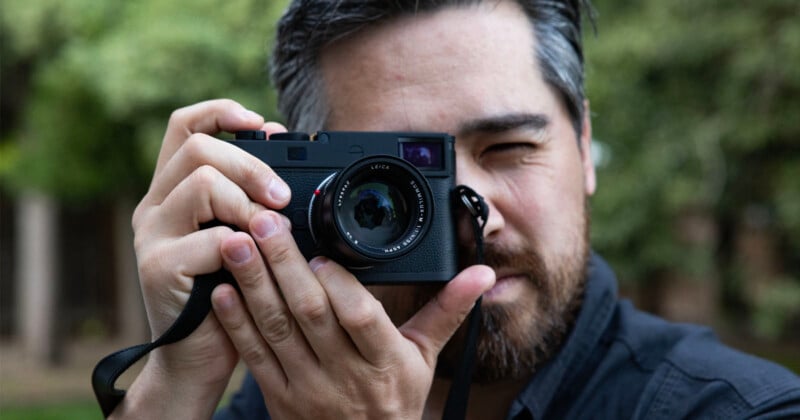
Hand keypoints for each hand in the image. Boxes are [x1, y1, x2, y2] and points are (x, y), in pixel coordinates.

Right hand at [126, 99, 289, 412]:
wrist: (198, 358)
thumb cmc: (228, 294)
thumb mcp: (241, 235)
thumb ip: (251, 198)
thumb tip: (281, 149)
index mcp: (173, 191)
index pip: (184, 126)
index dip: (221, 111)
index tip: (260, 122)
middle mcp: (155, 206)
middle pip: (198, 148)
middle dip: (252, 164)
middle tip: (282, 196)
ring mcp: (152, 236)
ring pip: (202, 183)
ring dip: (249, 202)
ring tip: (270, 230)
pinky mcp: (158, 268)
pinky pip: (210, 238)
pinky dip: (244, 246)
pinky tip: (255, 263)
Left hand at [211, 210, 495, 418]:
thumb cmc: (396, 400)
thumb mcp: (426, 357)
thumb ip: (448, 310)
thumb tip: (482, 273)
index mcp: (384, 361)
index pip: (361, 318)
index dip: (339, 286)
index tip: (319, 254)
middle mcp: (343, 374)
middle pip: (309, 314)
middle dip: (284, 264)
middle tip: (263, 222)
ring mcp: (306, 386)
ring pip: (275, 328)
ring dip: (252, 284)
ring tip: (235, 243)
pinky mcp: (277, 395)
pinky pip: (253, 356)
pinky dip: (234, 323)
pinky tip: (220, 290)